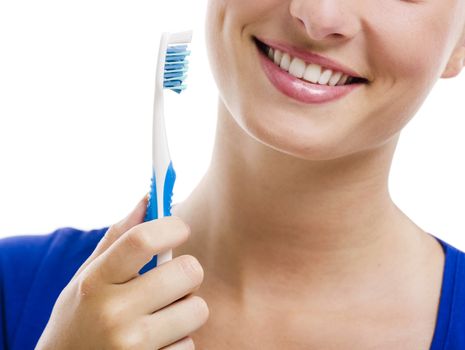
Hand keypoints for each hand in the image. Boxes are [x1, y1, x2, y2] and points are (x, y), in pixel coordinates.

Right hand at [36, 195, 208, 348]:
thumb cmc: (80, 317)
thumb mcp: (86, 277)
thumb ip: (117, 237)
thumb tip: (148, 197)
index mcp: (95, 282)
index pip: (143, 240)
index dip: (172, 226)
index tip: (180, 228)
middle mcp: (113, 313)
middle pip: (187, 271)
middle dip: (187, 272)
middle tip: (173, 278)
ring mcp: (133, 346)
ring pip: (197, 308)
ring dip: (187, 309)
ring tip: (162, 314)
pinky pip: (190, 343)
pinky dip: (179, 341)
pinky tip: (156, 343)